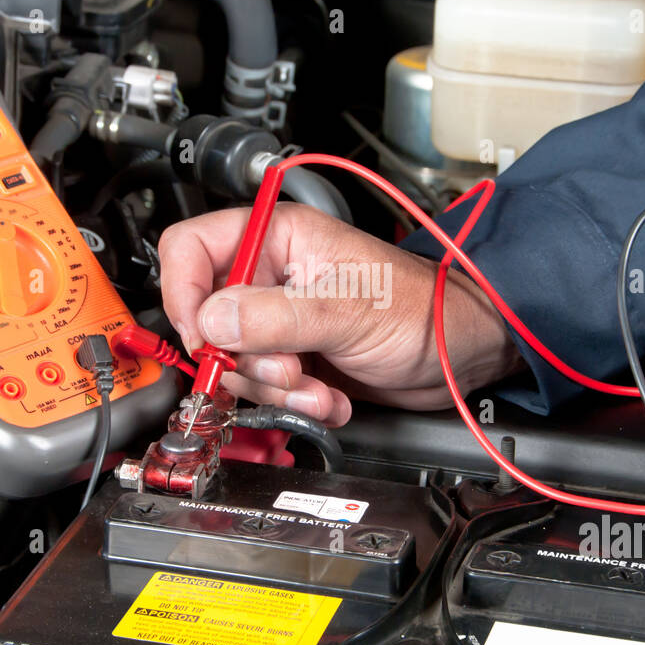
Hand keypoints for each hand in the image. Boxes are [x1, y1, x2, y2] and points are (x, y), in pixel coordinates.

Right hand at [158, 204, 522, 425]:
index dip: (184, 292)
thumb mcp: (346, 309)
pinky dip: (295, 404)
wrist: (461, 355)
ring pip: (234, 363)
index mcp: (278, 239)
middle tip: (287, 370)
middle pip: (208, 319)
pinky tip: (330, 399)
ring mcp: (281, 322)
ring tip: (318, 389)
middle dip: (245, 359)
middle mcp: (272, 277)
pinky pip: (265, 390)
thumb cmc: (425, 308)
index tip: (202, 335)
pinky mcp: (295, 359)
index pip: (191, 249)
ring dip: (276, 390)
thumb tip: (210, 323)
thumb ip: (274, 317)